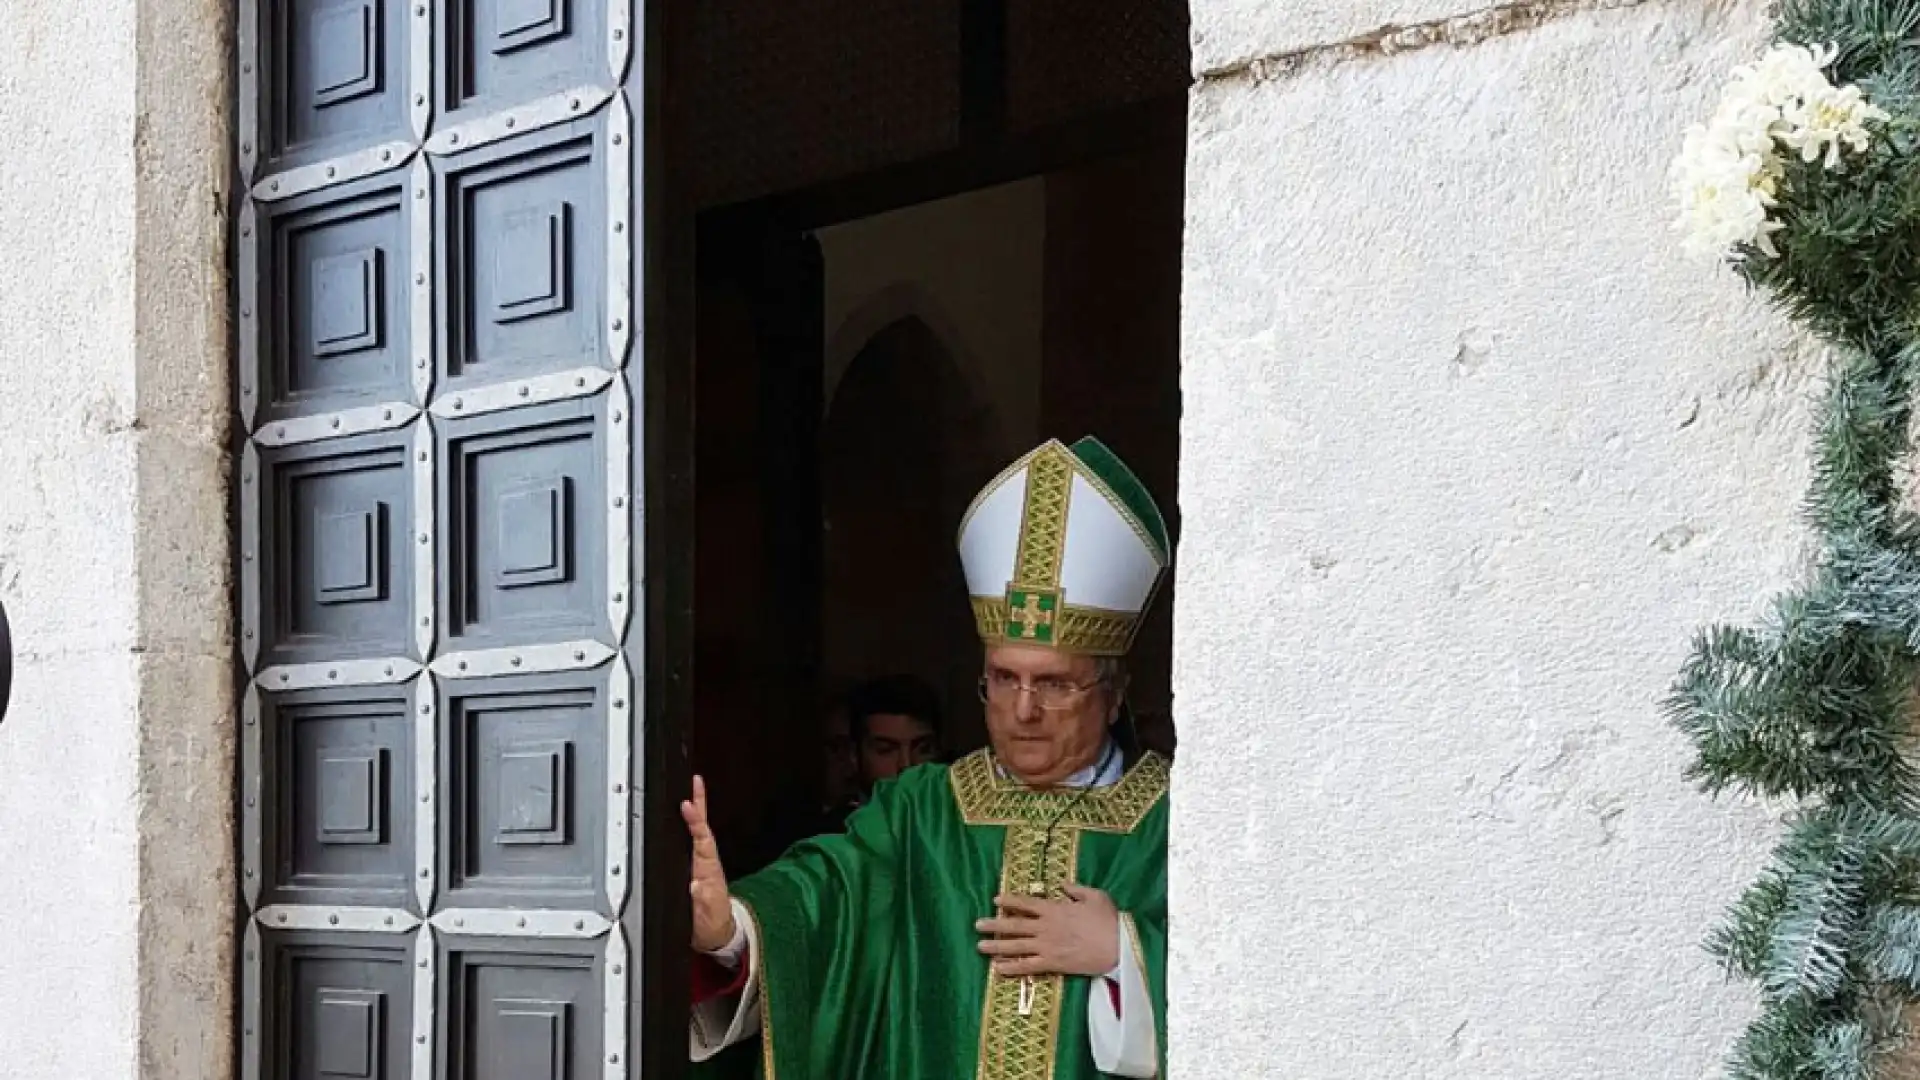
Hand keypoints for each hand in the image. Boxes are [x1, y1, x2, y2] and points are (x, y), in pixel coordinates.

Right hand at [681, 775, 736, 951]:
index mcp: (708, 869)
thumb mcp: (707, 917)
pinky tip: (683, 814)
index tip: (687, 805)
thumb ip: (702, 902)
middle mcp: (705, 861)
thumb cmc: (711, 923)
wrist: (715, 934)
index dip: (695, 822)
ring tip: (689, 789)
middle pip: (702, 827)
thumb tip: (695, 886)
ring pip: (696, 831)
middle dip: (699, 804)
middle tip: (695, 781)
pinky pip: (691, 841)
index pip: (702, 839)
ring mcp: (700, 862)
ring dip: (694, 810)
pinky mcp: (694, 866)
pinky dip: (688, 825)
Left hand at [974, 884, 1119, 976]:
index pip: (1026, 903)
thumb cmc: (1108, 920)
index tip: (995, 900)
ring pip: (1016, 946)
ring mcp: (1047, 947)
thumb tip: (1062, 885)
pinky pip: (1027, 966)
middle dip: (994, 924)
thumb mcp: (1094, 896)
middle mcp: (1045, 927)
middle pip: (1014, 925)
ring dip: (996, 946)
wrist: (1117, 946)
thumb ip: (1075, 889)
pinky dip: (1011, 968)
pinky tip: (998, 969)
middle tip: (977, 925)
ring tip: (980, 946)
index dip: (1009, 901)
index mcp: (1054, 909)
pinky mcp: (1052, 964)